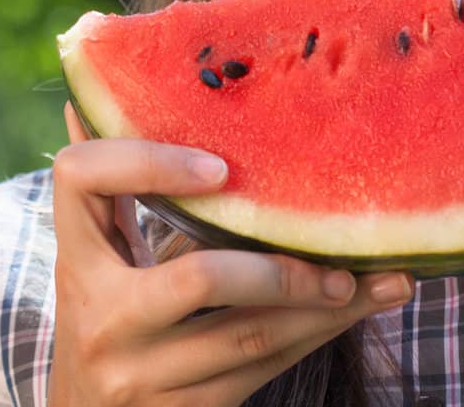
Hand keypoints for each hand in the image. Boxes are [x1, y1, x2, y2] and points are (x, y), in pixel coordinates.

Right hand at [48, 102, 414, 406]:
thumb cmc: (106, 309)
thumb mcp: (99, 252)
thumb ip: (111, 185)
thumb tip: (91, 88)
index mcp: (77, 258)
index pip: (83, 179)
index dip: (149, 162)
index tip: (221, 167)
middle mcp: (100, 318)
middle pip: (200, 278)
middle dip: (283, 264)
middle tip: (343, 249)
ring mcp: (139, 375)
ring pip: (249, 338)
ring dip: (327, 307)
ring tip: (386, 279)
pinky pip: (260, 373)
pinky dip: (314, 338)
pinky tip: (355, 312)